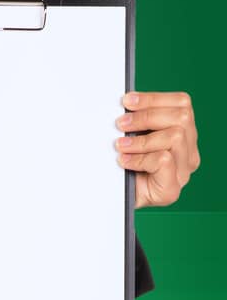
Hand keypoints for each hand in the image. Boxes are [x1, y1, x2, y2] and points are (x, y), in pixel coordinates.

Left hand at [116, 90, 199, 207]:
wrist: (112, 201)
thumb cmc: (122, 166)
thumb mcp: (130, 137)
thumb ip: (135, 120)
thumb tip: (125, 102)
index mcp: (183, 134)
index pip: (182, 104)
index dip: (154, 98)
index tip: (127, 101)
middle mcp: (188, 152)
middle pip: (182, 117)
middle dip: (146, 116)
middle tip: (120, 124)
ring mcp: (183, 172)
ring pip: (176, 136)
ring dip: (142, 140)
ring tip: (121, 146)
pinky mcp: (171, 189)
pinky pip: (164, 160)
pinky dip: (140, 159)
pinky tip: (124, 162)